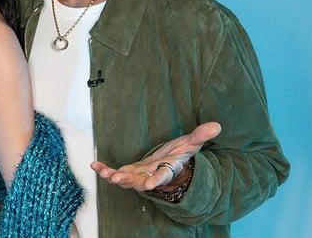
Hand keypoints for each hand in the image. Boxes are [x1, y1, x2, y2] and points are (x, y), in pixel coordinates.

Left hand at [89, 122, 220, 191]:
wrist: (170, 164)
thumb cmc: (180, 155)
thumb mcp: (191, 144)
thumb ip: (201, 136)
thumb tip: (216, 126)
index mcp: (167, 170)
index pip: (163, 176)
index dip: (157, 180)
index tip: (151, 185)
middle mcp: (152, 176)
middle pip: (140, 182)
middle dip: (129, 181)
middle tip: (117, 179)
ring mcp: (139, 176)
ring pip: (125, 180)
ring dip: (114, 177)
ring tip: (104, 173)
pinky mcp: (129, 172)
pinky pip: (115, 173)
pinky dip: (105, 170)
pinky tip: (95, 165)